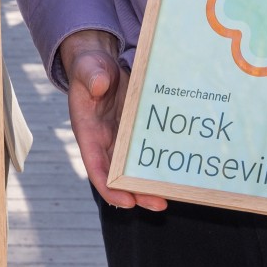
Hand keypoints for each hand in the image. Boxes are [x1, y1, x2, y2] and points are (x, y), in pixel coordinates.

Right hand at [61, 30, 165, 211]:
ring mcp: (122, 139)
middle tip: (160, 204)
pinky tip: (179, 170)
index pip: (95, 166)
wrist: (102, 62)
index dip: (109, 187)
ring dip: (152, 183)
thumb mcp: (88, 67)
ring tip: (175, 194)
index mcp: (87, 132)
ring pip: (136, 168)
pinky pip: (148, 151)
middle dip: (138, 193)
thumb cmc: (91, 67)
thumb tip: (99, 85)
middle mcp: (105, 141)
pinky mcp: (137, 131)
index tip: (126, 201)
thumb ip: (91, 76)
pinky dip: (160, 162)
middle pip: (119, 175)